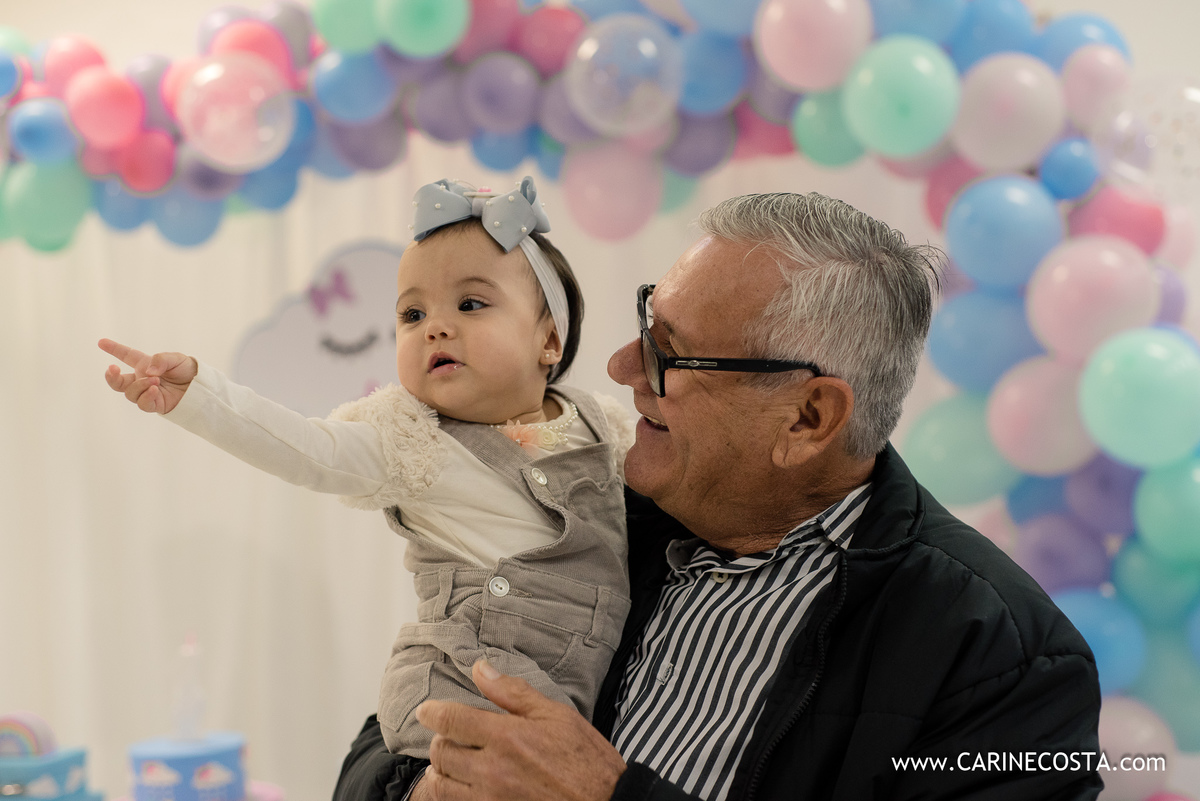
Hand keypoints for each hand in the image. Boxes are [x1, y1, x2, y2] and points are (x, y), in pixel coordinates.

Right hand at [99, 338, 196, 414]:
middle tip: (112, 369)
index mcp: (145, 364)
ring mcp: (147, 393)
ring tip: (155, 381)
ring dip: (140, 386)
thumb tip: (147, 372)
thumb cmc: (188, 370)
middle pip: (118, 382)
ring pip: (130, 393)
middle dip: (111, 377)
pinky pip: (143, 404)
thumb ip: (160, 360)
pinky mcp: (155, 405)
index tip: (101, 342)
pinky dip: (147, 396)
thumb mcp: (176, 358)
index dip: (114, 349)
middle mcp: (143, 379)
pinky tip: (155, 390)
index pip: (126, 356)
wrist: (201, 386)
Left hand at [416, 660, 625, 800]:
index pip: (451, 720)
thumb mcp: (557, 715)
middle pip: (441, 753)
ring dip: (443, 771)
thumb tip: (480, 669)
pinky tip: (466, 786)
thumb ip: (513, 692)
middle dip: (442, 740)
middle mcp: (492, 771)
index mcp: (507, 738)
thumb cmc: (586, 760)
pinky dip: (453, 795)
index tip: (426, 710)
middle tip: (453, 736)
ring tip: (457, 763)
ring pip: (442, 785)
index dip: (431, 712)